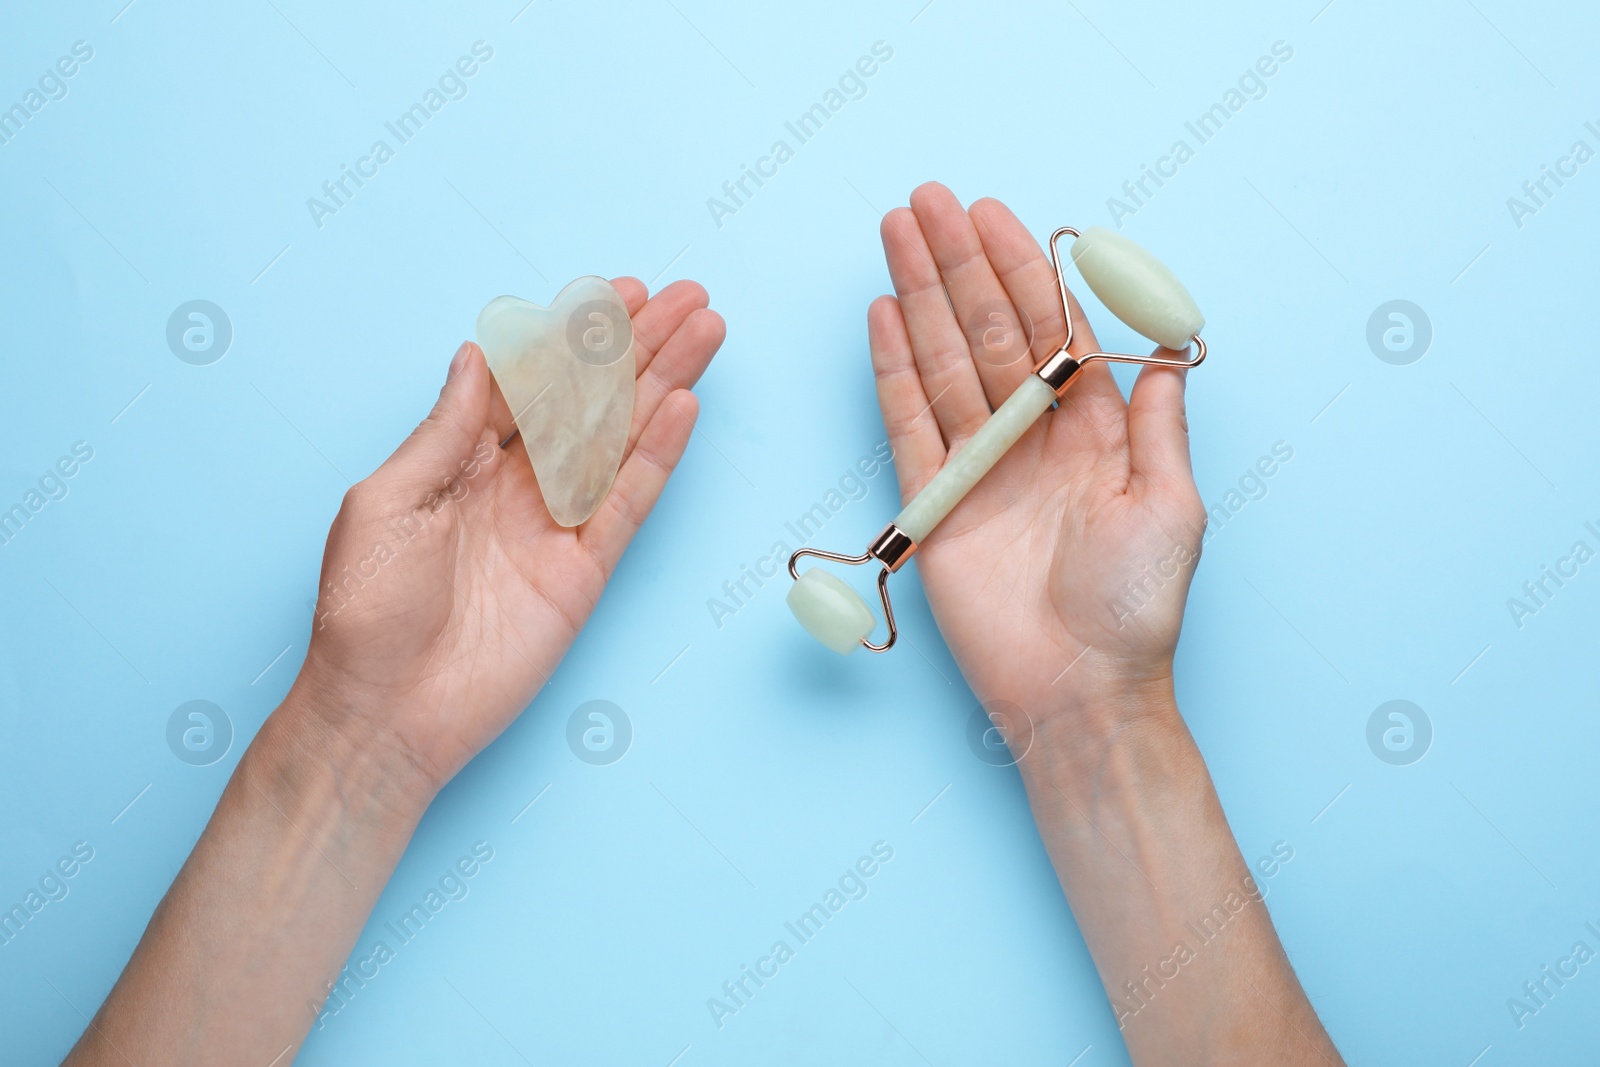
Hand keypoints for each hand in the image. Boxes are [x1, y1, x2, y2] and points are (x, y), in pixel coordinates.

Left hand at [289, 278, 724, 798]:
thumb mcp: (385, 504)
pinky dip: (656, 456)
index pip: (531, 382)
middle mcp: (514, 485)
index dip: (576, 336)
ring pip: (620, 439)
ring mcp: (553, 527)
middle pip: (590, 400)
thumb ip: (444, 432)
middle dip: (639, 347)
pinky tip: (684, 409)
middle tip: (688, 298)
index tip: (618, 294)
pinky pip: (627, 503)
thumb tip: (478, 357)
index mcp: (459, 461)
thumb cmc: (365, 612)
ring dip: (663, 384)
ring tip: (707, 333)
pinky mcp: (583, 572)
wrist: (385, 713)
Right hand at [868, 184, 1202, 732]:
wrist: (1079, 692)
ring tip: (895, 234)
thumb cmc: (1136, 606)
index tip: (992, 215)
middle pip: (988, 331)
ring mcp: (979, 466)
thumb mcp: (1172, 506)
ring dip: (919, 297)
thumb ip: (1157, 422)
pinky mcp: (934, 504)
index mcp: (1092, 430)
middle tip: (926, 201)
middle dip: (958, 263)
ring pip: (945, 363)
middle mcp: (1031, 437)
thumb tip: (1167, 344)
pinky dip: (893, 372)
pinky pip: (908, 425)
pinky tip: (883, 317)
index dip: (1022, 269)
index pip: (1050, 329)